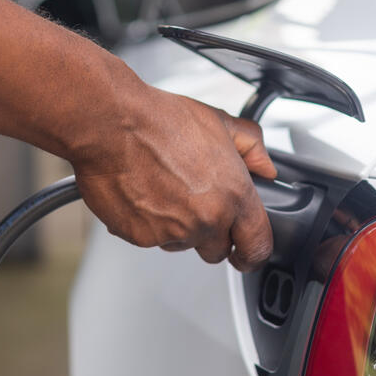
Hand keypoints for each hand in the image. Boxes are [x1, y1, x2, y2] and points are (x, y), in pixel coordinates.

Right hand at [71, 80, 276, 270]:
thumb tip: (264, 167)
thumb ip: (251, 147)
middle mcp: (207, 218)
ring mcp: (174, 231)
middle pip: (217, 251)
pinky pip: (150, 239)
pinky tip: (143, 193)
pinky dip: (147, 223)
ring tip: (163, 189)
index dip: (253, 252)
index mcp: (234, 194)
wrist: (111, 125)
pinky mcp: (142, 236)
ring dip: (177, 227)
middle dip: (210, 235)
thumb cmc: (159, 121)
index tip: (247, 253)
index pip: (258, 245)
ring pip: (182, 244)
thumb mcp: (219, 122)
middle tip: (194, 204)